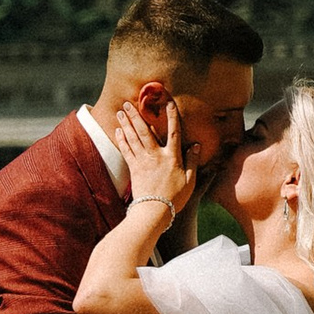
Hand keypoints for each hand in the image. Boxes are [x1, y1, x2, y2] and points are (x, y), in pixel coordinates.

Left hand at [112, 97, 189, 215]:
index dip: (172, 117)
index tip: (169, 103)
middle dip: (136, 116)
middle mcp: (156, 155)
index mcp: (172, 157)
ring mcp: (143, 161)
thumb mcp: (190, 181)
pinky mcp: (134, 169)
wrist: (154, 211)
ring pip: (133, 138)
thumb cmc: (175, 197)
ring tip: (121, 112)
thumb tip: (195, 145)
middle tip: (128, 103)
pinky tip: (118, 131)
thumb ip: (192, 161)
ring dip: (126, 124)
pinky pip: (126, 150)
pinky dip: (122, 139)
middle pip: (145, 131)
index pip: (173, 132)